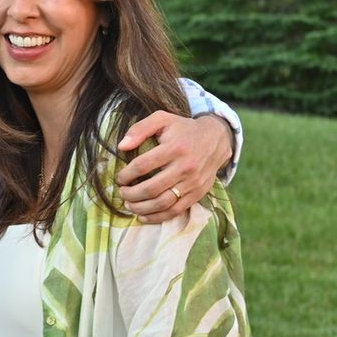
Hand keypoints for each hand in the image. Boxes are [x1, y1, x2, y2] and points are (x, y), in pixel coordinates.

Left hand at [115, 111, 232, 222]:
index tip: (120, 178)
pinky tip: (144, 215)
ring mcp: (193, 183)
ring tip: (129, 204)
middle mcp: (185, 167)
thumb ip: (140, 129)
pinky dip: (157, 217)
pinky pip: (176, 211)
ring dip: (141, 208)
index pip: (142, 165)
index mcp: (174, 148)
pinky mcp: (198, 194)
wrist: (216, 139)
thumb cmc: (183, 129)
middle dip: (131, 194)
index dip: (126, 175)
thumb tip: (121, 146)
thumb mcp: (162, 119)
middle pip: (151, 188)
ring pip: (163, 203)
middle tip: (122, 193)